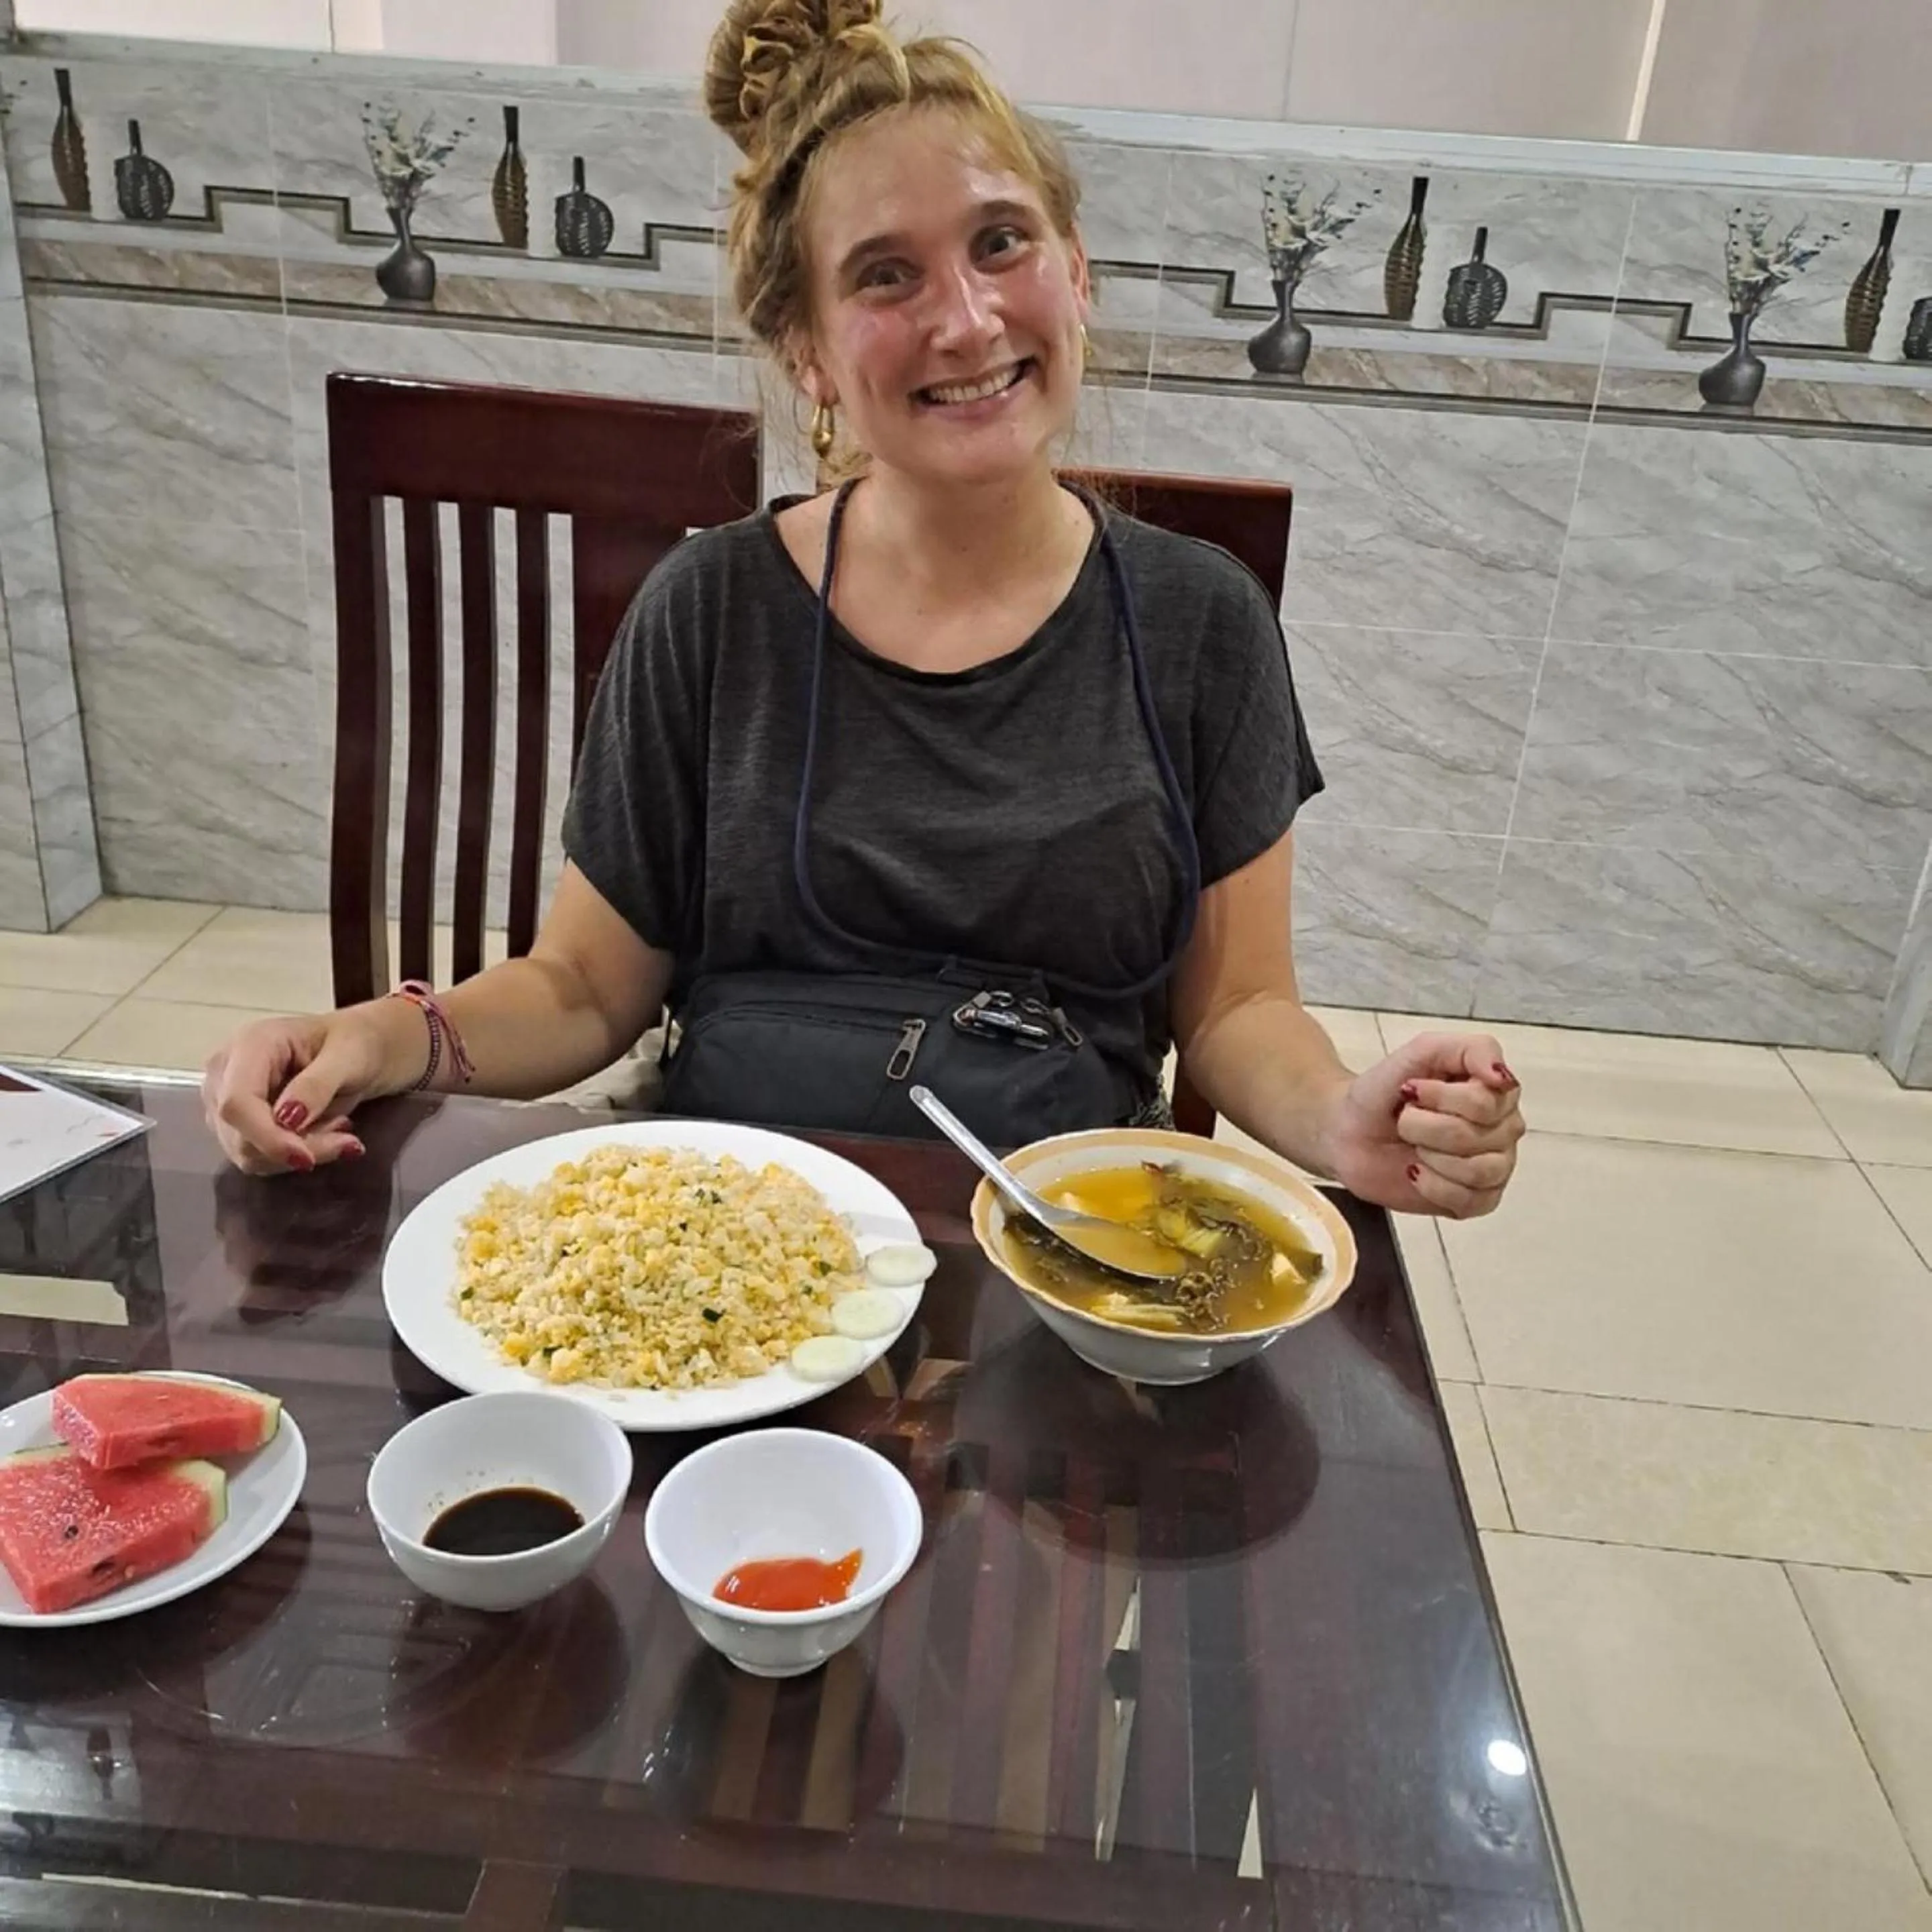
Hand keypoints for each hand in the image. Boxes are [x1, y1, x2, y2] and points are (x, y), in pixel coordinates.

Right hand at [201, 1010, 395, 1175]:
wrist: (359, 1048)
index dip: (267, 1137)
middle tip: (347, 1139)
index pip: (237, 1103)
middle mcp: (227, 1073)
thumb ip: (318, 1085)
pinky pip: (258, 1157)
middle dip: (294, 1148)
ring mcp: (226, 1100)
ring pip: (248, 1153)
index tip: (306, 1158)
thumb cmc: (355, 1043)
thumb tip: (287, 1119)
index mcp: (251, 1044)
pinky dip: (294, 1154)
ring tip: (339, 1127)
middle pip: (240, 1135)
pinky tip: (323, 1133)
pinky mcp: (237, 1124)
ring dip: (299, 1152)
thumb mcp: (350, 1057)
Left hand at [1323, 1032, 1524, 1218]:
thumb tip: (1503, 1076)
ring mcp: (1495, 1166)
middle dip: (1426, 1127)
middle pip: (1477, 1135)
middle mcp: (1504, 1128)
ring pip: (1479, 1170)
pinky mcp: (1477, 1200)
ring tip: (1413, 1146)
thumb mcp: (1421, 1051)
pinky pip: (1472, 1201)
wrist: (1348, 1132)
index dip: (1441, 1097)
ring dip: (1431, 1156)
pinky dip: (1434, 1187)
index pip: (1487, 1100)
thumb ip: (1470, 1050)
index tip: (1411, 1089)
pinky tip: (1416, 1172)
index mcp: (1496, 1091)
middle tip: (1407, 1119)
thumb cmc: (1384, 1092)